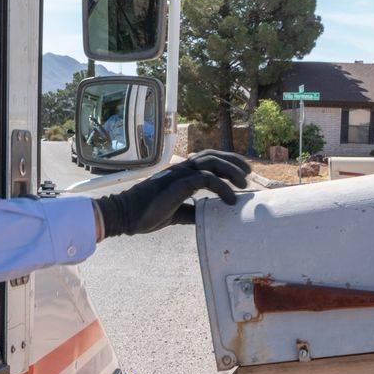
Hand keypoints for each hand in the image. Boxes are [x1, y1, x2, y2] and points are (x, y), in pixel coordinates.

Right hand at [93, 150, 249, 237]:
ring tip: (243, 186)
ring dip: (231, 171)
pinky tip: (229, 200)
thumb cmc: (146, 213)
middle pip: (212, 156)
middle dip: (233, 161)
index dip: (226, 162)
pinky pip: (205, 179)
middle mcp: (180, 170)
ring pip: (211, 163)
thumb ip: (191, 212)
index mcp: (179, 174)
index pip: (207, 160)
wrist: (125, 215)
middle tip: (248, 174)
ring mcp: (178, 175)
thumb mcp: (175, 214)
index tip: (241, 174)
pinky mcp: (177, 185)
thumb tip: (207, 217)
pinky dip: (221, 187)